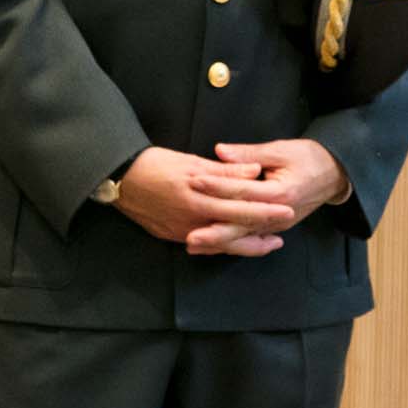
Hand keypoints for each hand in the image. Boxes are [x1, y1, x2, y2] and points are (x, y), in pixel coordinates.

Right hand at [114, 147, 294, 257]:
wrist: (120, 179)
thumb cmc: (156, 164)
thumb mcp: (192, 161)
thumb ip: (225, 171)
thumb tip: (254, 172)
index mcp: (201, 198)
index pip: (241, 205)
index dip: (265, 209)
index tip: (287, 209)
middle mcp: (194, 220)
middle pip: (236, 229)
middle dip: (261, 232)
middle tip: (283, 233)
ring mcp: (183, 232)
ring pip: (222, 244)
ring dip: (246, 245)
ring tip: (267, 244)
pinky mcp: (173, 237)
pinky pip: (205, 246)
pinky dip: (222, 246)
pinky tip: (234, 245)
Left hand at [186, 140, 351, 253]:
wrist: (336, 174)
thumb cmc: (309, 158)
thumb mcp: (281, 150)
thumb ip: (249, 154)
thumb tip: (219, 151)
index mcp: (280, 192)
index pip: (242, 191)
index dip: (217, 186)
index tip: (194, 182)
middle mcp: (278, 214)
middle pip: (241, 225)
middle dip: (214, 232)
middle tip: (190, 237)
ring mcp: (278, 224)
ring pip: (244, 237)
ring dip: (220, 243)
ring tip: (194, 246)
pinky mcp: (276, 227)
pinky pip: (251, 238)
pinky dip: (232, 243)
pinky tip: (214, 247)